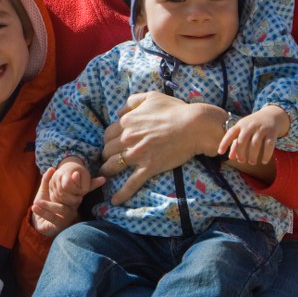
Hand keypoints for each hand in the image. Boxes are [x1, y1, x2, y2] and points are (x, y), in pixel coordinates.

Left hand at [31, 168, 79, 236]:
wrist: (38, 221)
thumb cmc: (44, 204)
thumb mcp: (44, 191)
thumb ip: (47, 180)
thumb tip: (52, 168)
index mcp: (71, 198)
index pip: (77, 189)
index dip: (77, 181)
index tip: (75, 173)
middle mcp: (72, 207)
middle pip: (73, 199)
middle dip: (65, 192)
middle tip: (59, 184)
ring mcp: (68, 217)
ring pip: (62, 209)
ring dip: (48, 205)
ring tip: (37, 202)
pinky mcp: (61, 225)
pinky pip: (54, 219)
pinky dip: (44, 212)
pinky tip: (35, 207)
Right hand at [48, 158, 105, 207]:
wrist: (69, 168)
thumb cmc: (80, 174)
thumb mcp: (87, 178)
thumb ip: (93, 182)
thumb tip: (104, 179)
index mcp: (64, 173)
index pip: (67, 185)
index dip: (75, 191)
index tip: (82, 192)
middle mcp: (55, 179)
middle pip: (62, 194)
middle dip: (72, 198)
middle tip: (79, 197)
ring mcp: (51, 184)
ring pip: (58, 198)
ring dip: (68, 201)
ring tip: (76, 198)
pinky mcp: (49, 190)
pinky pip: (56, 200)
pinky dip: (63, 202)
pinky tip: (70, 201)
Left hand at [100, 92, 222, 204]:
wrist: (193, 126)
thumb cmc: (174, 110)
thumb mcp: (151, 97)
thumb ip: (132, 102)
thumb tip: (119, 112)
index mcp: (127, 122)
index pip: (107, 134)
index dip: (108, 141)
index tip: (110, 145)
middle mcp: (127, 138)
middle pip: (107, 150)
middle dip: (105, 156)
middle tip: (107, 160)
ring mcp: (137, 154)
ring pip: (112, 166)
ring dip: (106, 172)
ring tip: (104, 178)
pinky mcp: (148, 167)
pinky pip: (131, 183)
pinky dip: (121, 193)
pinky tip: (115, 201)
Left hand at [218, 105, 289, 164]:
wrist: (271, 115)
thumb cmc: (253, 125)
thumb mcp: (243, 130)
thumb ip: (235, 143)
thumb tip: (230, 158)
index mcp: (240, 125)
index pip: (230, 134)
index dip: (224, 143)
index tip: (220, 153)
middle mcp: (250, 126)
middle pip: (242, 141)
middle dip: (241, 153)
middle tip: (242, 161)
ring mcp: (261, 129)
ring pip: (255, 144)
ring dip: (252, 156)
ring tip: (252, 162)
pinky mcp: (272, 133)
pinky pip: (268, 145)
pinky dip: (266, 155)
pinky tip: (263, 161)